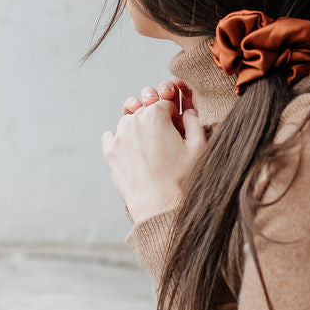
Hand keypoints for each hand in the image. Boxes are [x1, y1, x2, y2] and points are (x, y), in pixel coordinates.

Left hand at [102, 81, 207, 222]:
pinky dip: (120, 140)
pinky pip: (111, 135)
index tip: (177, 129)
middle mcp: (134, 120)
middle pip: (145, 110)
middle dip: (155, 121)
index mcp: (155, 115)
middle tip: (166, 142)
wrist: (160, 207)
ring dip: (138, 129)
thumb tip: (186, 111)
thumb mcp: (199, 146)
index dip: (174, 115)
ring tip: (150, 150)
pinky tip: (133, 153)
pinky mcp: (110, 152)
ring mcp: (119, 136)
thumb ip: (194, 121)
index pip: (165, 103)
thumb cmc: (183, 178)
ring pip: (128, 122)